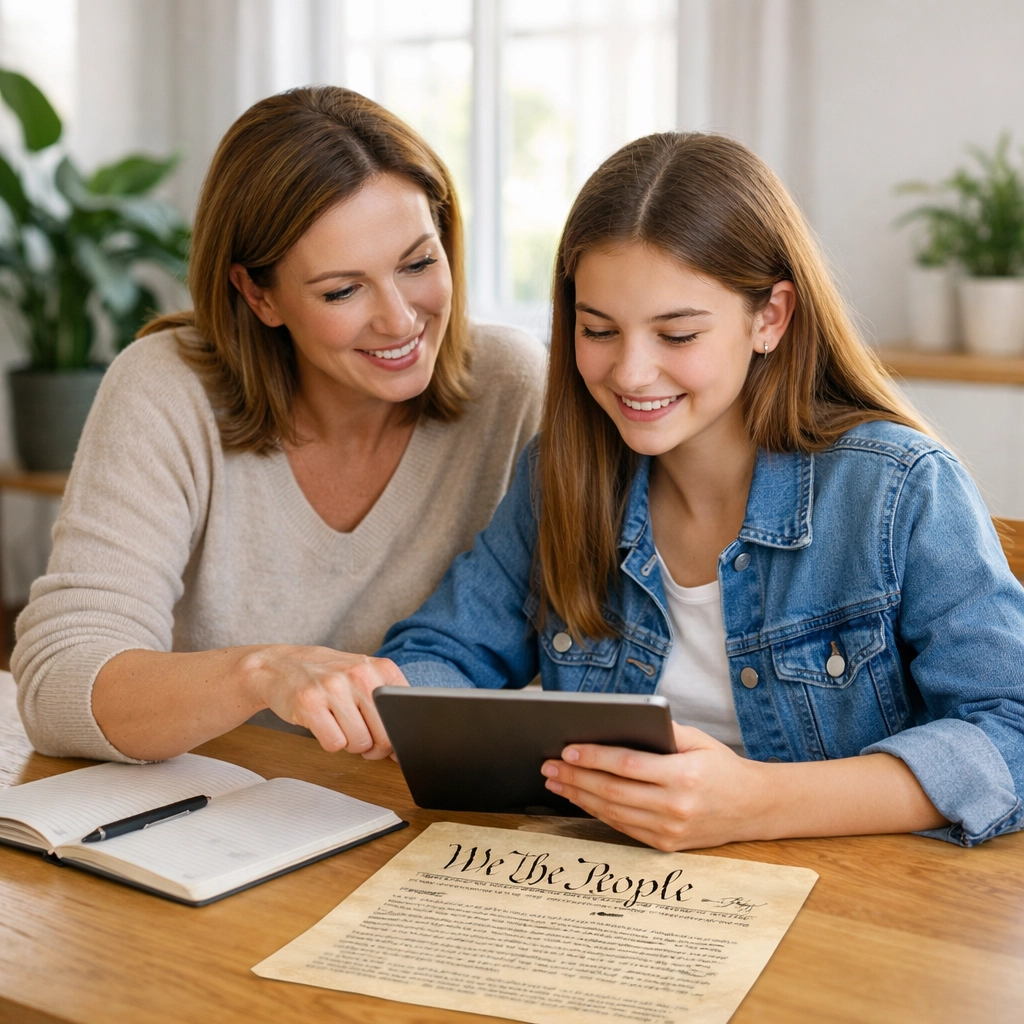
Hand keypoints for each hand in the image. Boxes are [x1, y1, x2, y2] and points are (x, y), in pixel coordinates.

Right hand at [240, 646, 408, 757]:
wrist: (278, 665)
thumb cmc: (326, 677)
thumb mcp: (362, 677)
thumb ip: (386, 704)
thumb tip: (401, 748)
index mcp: (379, 668)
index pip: (406, 712)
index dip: (399, 734)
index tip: (391, 741)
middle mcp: (358, 673)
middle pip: (385, 734)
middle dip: (375, 747)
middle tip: (362, 740)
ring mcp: (333, 687)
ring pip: (360, 743)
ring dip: (351, 745)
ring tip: (340, 726)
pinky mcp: (309, 703)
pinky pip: (334, 744)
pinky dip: (331, 743)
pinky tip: (324, 726)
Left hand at [541, 722, 767, 849]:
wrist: (754, 807)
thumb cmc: (722, 767)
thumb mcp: (699, 740)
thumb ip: (663, 732)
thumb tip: (619, 723)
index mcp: (685, 776)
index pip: (628, 765)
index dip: (595, 758)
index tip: (568, 750)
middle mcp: (677, 807)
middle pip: (614, 791)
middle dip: (576, 778)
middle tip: (549, 765)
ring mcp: (670, 830)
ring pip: (613, 812)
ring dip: (579, 797)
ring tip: (556, 781)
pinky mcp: (666, 845)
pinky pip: (623, 827)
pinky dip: (597, 812)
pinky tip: (580, 798)